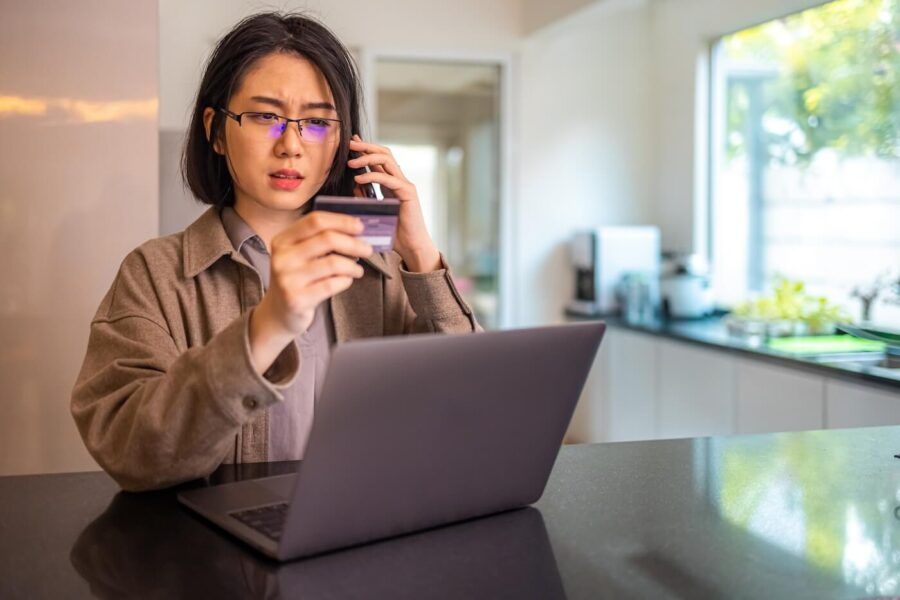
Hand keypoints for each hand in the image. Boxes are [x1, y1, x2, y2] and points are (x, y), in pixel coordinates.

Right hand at [248, 211, 372, 373]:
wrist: (278, 313)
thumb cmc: (297, 279)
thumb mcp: (299, 255)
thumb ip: (320, 240)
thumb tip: (356, 230)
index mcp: (283, 240)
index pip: (315, 221)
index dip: (341, 221)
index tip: (360, 226)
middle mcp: (282, 257)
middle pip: (328, 239)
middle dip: (354, 243)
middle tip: (368, 249)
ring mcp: (288, 279)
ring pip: (334, 263)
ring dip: (353, 266)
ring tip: (357, 270)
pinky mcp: (296, 299)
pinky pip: (332, 285)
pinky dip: (346, 281)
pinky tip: (346, 281)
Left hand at [347, 135, 440, 271]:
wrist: (412, 247)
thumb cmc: (394, 233)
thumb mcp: (374, 211)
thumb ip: (366, 197)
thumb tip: (354, 184)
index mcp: (392, 183)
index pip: (380, 158)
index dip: (366, 148)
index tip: (351, 142)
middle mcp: (400, 180)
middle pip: (384, 153)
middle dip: (366, 146)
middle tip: (350, 144)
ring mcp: (405, 185)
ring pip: (387, 160)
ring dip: (367, 157)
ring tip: (351, 162)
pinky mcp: (408, 193)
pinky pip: (388, 179)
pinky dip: (372, 176)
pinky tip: (358, 179)